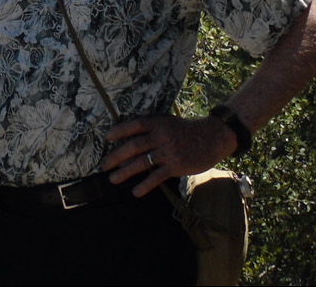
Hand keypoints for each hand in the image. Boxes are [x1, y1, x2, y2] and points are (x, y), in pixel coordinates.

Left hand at [100, 114, 236, 197]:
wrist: (211, 137)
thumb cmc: (187, 131)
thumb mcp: (169, 123)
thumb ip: (153, 129)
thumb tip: (132, 141)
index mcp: (158, 123)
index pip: (135, 125)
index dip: (120, 131)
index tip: (107, 137)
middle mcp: (161, 136)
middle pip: (134, 146)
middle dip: (116, 156)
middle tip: (104, 164)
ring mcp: (168, 152)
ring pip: (142, 162)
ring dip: (126, 171)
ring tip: (113, 179)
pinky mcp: (175, 166)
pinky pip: (157, 177)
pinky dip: (146, 185)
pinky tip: (136, 192)